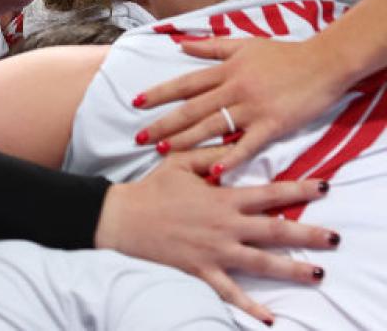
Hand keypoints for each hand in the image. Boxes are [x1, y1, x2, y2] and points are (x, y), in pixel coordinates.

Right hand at [94, 164, 335, 324]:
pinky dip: (250, 307)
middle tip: (334, 238)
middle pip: (274, 231)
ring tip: (317, 274)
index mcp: (222, 197)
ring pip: (260, 263)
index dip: (298, 189)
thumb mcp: (181, 162)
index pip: (268, 193)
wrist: (123, 218)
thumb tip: (238, 144)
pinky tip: (269, 318)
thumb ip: (211, 155)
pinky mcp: (201, 271)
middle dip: (307, 234)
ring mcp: (215, 252)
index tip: (324, 188)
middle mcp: (225, 226)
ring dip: (291, 269)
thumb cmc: (153, 187)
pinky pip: (230, 293)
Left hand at [133, 37, 345, 173]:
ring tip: (163, 153)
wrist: (322, 63)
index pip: (185, 83)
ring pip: (212, 127)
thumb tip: (180, 45)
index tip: (136, 102)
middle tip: (140, 137)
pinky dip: (230, 158)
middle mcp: (233, 89)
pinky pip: (247, 145)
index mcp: (226, 70)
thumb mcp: (244, 44)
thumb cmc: (282, 54)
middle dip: (164, 123)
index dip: (159, 93)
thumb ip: (211, 46)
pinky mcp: (272, 125)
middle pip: (192, 109)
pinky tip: (213, 172)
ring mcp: (252, 108)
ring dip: (186, 141)